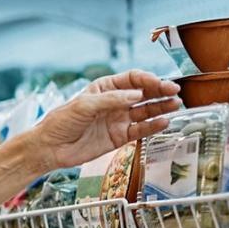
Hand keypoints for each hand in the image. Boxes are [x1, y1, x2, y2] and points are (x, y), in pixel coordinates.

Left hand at [23, 70, 181, 170]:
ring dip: (161, 107)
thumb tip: (136, 95)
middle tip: (175, 91)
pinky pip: (140, 130)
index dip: (147, 80)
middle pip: (143, 94)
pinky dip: (153, 126)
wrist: (51, 148)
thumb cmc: (62, 121)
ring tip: (176, 104)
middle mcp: (115, 102)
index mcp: (104, 88)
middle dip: (159, 91)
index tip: (159, 83)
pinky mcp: (120, 137)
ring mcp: (118, 119)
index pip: (131, 79)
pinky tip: (164, 121)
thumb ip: (111, 100)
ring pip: (145, 111)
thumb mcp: (84, 105)